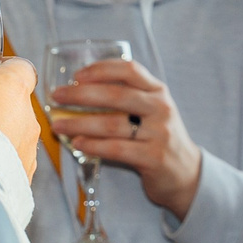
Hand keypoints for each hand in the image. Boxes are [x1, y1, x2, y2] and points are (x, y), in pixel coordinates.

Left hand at [48, 58, 204, 217]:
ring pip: (112, 124)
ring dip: (80, 123)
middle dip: (81, 95)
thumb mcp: (152, 111)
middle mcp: (160, 108)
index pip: (130, 70)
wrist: (186, 173)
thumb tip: (80, 89)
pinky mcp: (153, 157)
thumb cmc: (158, 137)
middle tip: (56, 96)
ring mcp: (159, 133)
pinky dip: (93, 145)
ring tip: (58, 125)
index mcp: (158, 91)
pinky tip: (77, 143)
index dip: (101, 69)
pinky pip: (116, 149)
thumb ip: (128, 97)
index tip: (77, 75)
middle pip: (116, 95)